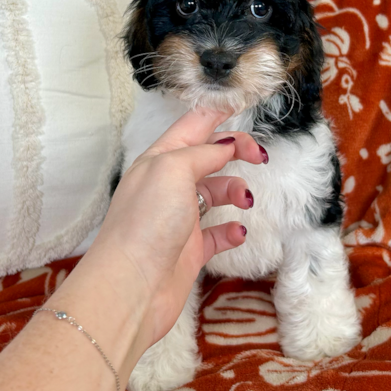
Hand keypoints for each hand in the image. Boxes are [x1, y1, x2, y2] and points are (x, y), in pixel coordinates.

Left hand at [88, 108, 264, 349]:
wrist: (131, 286)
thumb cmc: (146, 223)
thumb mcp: (173, 170)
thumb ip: (202, 153)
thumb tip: (225, 145)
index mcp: (160, 160)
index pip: (192, 127)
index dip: (216, 113)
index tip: (243, 104)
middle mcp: (168, 185)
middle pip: (208, 157)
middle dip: (235, 151)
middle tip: (259, 157)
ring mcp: (179, 218)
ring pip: (215, 193)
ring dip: (235, 191)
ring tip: (245, 200)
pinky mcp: (189, 250)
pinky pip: (217, 234)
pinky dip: (231, 230)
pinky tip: (238, 231)